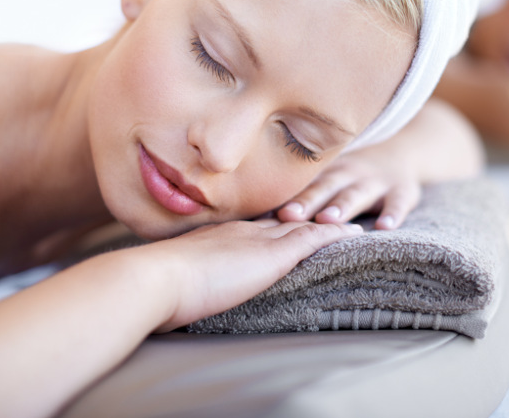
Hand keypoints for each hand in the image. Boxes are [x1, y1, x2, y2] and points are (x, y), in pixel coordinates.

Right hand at [143, 219, 361, 331]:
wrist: (157, 278)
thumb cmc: (155, 285)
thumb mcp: (173, 277)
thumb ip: (185, 279)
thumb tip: (179, 292)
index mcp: (218, 235)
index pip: (255, 228)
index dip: (274, 226)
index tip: (287, 224)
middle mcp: (242, 230)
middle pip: (283, 221)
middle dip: (305, 219)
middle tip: (327, 215)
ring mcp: (259, 239)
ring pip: (303, 225)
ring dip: (328, 223)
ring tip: (350, 221)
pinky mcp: (274, 254)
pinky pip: (314, 238)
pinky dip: (335, 234)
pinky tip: (353, 234)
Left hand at [275, 145, 420, 230]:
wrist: (402, 153)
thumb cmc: (351, 175)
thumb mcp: (328, 176)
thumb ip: (303, 193)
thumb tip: (257, 215)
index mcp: (326, 172)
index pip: (304, 185)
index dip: (287, 197)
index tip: (267, 211)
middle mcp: (348, 173)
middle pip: (325, 187)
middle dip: (307, 201)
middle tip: (288, 215)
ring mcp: (376, 181)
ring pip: (357, 193)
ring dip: (342, 206)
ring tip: (328, 220)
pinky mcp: (403, 191)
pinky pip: (399, 202)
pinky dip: (393, 213)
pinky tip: (385, 226)